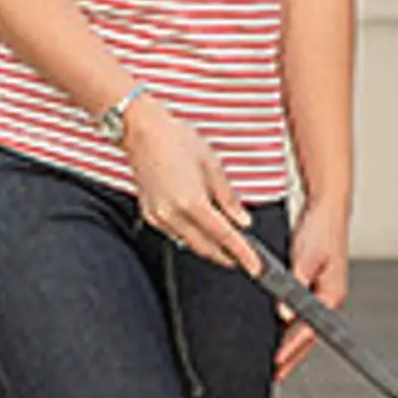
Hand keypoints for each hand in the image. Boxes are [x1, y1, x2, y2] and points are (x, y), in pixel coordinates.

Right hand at [122, 103, 256, 272]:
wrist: (142, 131)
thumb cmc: (176, 140)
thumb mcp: (213, 166)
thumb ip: (229, 198)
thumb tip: (242, 221)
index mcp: (192, 202)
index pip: (224, 236)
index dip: (243, 254)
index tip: (255, 266)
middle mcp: (172, 214)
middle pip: (206, 247)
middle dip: (227, 256)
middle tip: (245, 258)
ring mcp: (158, 216)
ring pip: (190, 244)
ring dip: (210, 247)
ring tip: (227, 244)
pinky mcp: (150, 214)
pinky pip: (175, 234)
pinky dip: (192, 236)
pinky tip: (202, 229)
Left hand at [275, 200, 348, 381]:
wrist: (325, 208)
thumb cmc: (320, 230)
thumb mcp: (305, 256)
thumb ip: (294, 285)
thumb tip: (284, 312)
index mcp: (332, 294)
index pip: (311, 330)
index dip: (293, 349)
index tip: (278, 362)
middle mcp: (329, 297)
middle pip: (310, 335)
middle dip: (292, 355)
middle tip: (276, 373)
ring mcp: (323, 293)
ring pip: (306, 327)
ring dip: (291, 344)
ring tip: (277, 362)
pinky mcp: (314, 286)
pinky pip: (302, 314)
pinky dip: (290, 327)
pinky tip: (279, 333)